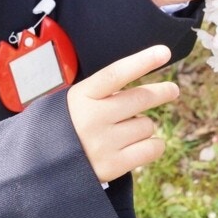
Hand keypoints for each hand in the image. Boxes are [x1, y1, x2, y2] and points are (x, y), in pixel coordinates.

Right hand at [67, 45, 177, 182]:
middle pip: (140, 98)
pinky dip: (152, 146)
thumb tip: (144, 91)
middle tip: (172, 90)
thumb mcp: (75, 101)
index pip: (115, 74)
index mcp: (81, 97)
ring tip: (124, 133)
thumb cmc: (68, 127)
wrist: (45, 164)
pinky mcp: (112, 166)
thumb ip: (103, 93)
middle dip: (162, 92)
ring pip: (146, 124)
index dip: (141, 62)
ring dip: (142, 126)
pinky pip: (151, 149)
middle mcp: (92, 118)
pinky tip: (141, 146)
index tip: (163, 52)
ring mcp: (103, 143)